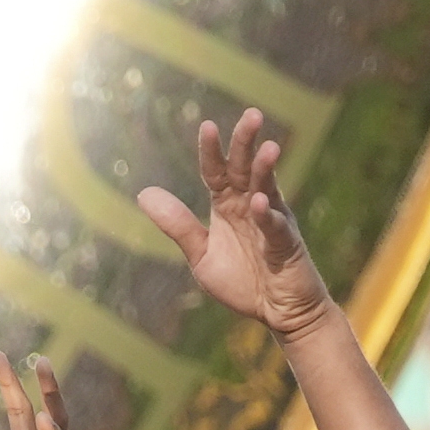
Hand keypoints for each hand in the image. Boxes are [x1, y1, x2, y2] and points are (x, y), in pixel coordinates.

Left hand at [138, 109, 332, 338]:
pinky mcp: (286, 244)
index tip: (207, 126)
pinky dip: (267, 215)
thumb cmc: (243, 283)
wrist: (277, 313)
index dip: (212, 150)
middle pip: (247, 168)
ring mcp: (272, 221)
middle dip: (248, 142)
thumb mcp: (202, 255)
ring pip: (268, 188)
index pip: (217, 171)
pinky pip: (276, 226)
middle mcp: (251, 205)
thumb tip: (144, 193)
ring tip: (267, 148)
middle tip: (252, 115)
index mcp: (228, 205)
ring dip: (267, 169)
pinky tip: (260, 203)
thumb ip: (179, 226)